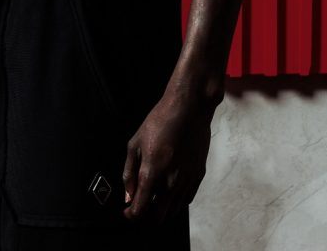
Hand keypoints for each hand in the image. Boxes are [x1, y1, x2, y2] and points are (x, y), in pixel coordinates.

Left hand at [122, 90, 213, 225]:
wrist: (189, 109)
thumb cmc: (160, 121)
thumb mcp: (135, 143)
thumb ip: (129, 172)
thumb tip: (128, 195)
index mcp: (152, 173)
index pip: (141, 210)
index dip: (131, 215)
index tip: (128, 211)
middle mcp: (171, 182)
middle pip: (158, 218)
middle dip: (146, 216)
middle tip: (141, 205)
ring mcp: (187, 181)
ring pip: (173, 211)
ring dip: (162, 208)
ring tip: (154, 195)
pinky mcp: (198, 176)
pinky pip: (186, 199)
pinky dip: (176, 200)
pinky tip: (170, 188)